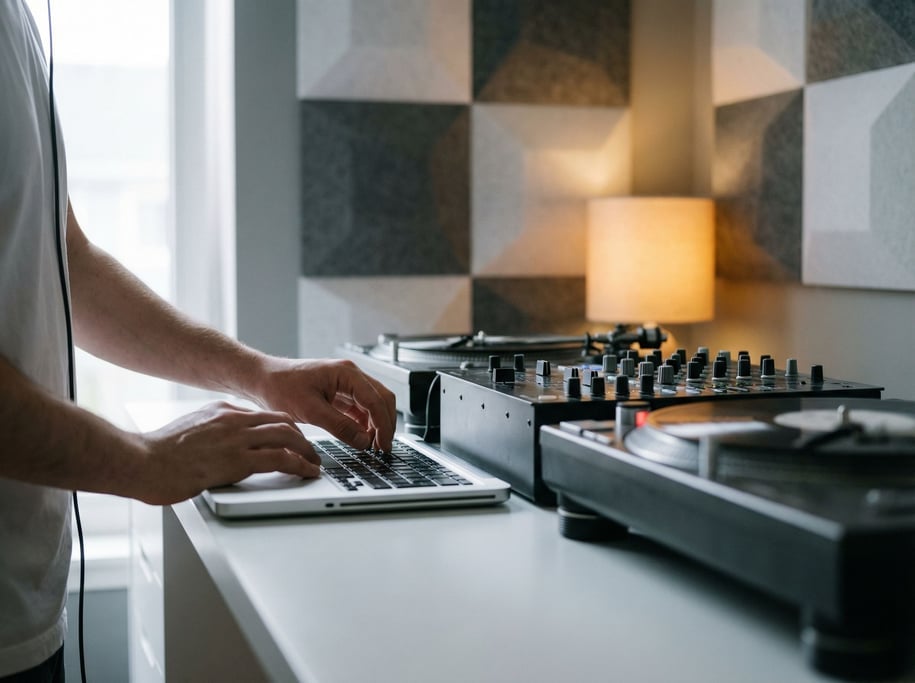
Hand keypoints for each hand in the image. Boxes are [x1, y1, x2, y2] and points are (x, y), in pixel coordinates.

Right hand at [136, 401, 320, 504]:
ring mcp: (237, 438)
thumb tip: (222, 443)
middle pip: (283, 421)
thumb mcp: (189, 430)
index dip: (285, 427)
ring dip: (308, 451)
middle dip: (302, 437)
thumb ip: (210, 431)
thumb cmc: (157, 454)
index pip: (264, 414)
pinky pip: (281, 458)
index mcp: (221, 410)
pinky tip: (307, 472)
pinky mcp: (238, 460)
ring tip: (315, 464)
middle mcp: (233, 419)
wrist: (140, 461)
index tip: (295, 438)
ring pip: (288, 436)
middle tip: (311, 451)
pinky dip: (300, 465)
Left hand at [253, 357, 396, 451]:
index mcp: (346, 373)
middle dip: (386, 424)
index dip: (383, 425)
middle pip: (382, 399)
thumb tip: (363, 440)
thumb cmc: (281, 387)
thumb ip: (340, 426)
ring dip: (377, 424)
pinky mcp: (340, 393)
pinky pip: (361, 408)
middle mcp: (351, 375)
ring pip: (374, 404)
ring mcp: (347, 383)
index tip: (383, 445)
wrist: (263, 380)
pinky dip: (365, 423)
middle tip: (383, 448)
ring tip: (373, 446)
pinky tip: (362, 437)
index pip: (376, 400)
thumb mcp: (310, 410)